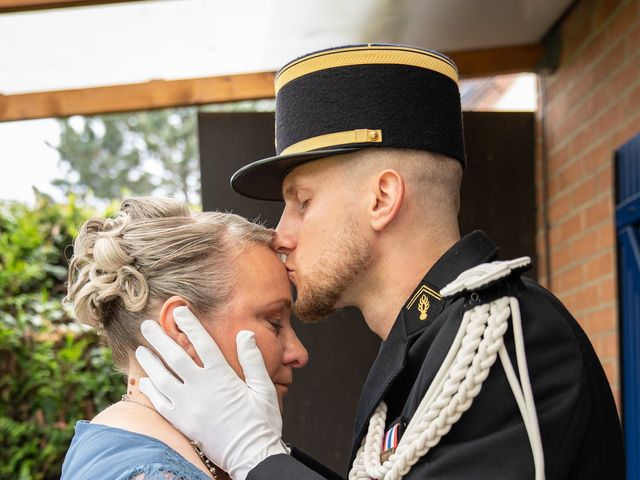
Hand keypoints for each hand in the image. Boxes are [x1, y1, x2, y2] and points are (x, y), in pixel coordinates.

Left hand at [135, 306, 286, 479]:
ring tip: (141, 348)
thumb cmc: (261, 421)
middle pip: (175, 357)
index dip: (190, 325)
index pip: (203, 343)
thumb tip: (245, 333)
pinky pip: (160, 404)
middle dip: (160, 338)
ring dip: (150, 361)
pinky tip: (146, 380)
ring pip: (162, 378)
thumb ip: (252, 359)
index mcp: (222, 377)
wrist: (251, 455)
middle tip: (147, 324)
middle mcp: (201, 388)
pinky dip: (151, 390)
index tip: (179, 311)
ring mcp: (189, 406)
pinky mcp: (182, 423)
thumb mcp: (264, 387)